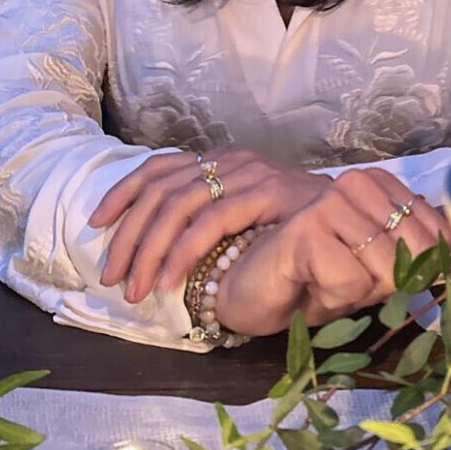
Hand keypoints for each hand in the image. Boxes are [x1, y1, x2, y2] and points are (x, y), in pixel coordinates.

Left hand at [88, 149, 329, 302]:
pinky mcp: (265, 193)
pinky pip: (210, 221)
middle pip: (161, 189)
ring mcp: (249, 173)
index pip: (159, 167)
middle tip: (111, 276)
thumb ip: (208, 218)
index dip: (123, 192)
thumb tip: (158, 242)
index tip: (97, 222)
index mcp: (220, 160)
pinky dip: (183, 252)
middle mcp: (231, 160)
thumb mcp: (241, 216)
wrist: (353, 217)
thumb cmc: (294, 227)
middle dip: (129, 235)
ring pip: (179, 205)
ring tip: (135, 289)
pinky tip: (169, 281)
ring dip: (149, 251)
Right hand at [213, 167, 450, 336]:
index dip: (420, 271)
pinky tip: (306, 283)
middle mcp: (360, 183)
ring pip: (384, 269)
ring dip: (355, 293)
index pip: (438, 233)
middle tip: (344, 280)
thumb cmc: (314, 281)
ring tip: (322, 280)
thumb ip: (413, 255)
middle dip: (385, 285)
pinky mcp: (309, 226)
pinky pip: (350, 281)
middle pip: (416, 253)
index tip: (380, 277)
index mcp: (382, 186)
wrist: (251, 291)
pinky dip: (331, 297)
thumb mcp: (374, 270)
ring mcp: (334, 200)